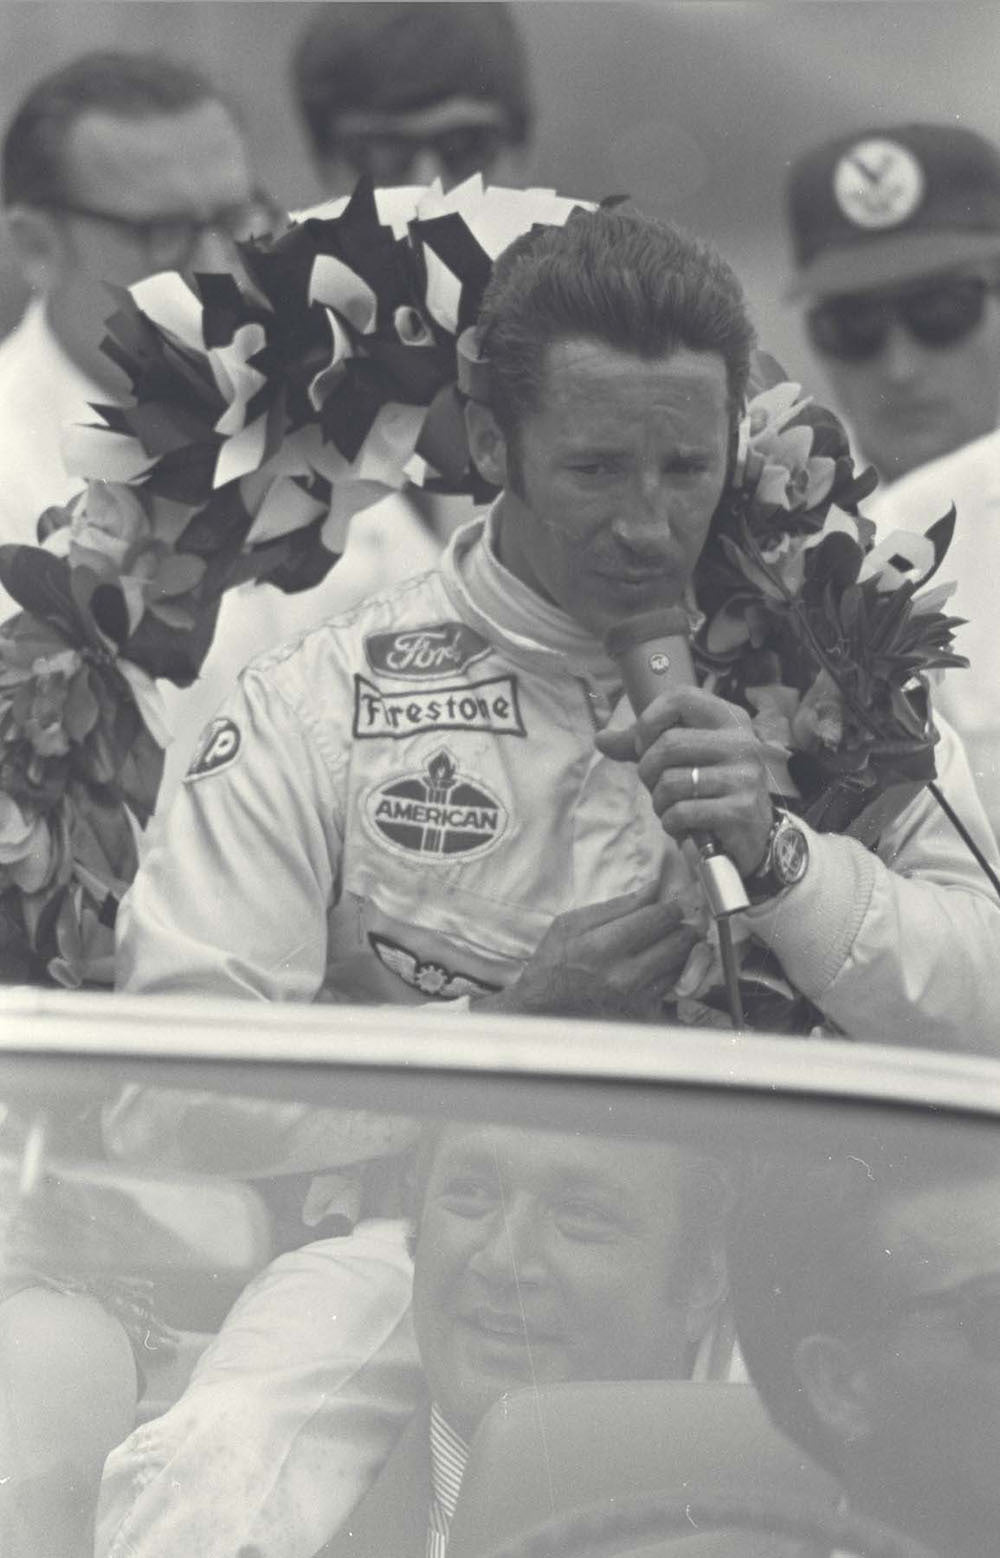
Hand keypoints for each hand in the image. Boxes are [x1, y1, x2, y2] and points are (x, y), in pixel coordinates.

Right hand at [476, 885, 697, 1021]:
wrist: (543, 1006)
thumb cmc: (555, 960)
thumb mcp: (573, 922)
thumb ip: (617, 905)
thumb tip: (654, 888)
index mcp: (603, 946)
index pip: (657, 919)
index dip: (672, 907)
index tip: (673, 903)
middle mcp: (624, 974)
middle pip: (677, 942)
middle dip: (682, 926)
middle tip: (678, 921)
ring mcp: (635, 997)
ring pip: (680, 964)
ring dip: (682, 949)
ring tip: (672, 940)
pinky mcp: (641, 1013)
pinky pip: (672, 986)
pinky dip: (673, 971)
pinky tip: (663, 963)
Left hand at [596, 687, 773, 876]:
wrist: (753, 834)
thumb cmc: (710, 788)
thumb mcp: (682, 759)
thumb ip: (643, 746)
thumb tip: (601, 738)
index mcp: (729, 718)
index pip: (680, 697)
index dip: (650, 720)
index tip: (645, 744)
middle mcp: (742, 741)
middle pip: (669, 745)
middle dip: (648, 771)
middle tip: (656, 785)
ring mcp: (744, 775)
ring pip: (671, 782)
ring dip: (659, 801)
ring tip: (672, 806)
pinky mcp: (739, 809)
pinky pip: (681, 812)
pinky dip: (671, 823)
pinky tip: (684, 825)